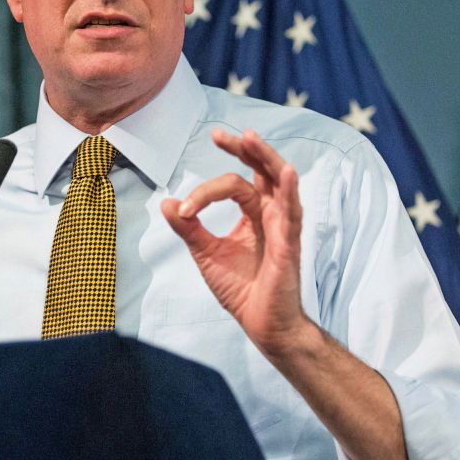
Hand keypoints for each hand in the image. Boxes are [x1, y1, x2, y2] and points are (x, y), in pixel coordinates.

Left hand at [161, 128, 313, 354]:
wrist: (260, 324)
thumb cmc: (241, 288)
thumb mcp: (206, 253)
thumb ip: (188, 228)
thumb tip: (167, 203)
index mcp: (253, 214)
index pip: (235, 183)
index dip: (206, 191)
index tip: (185, 209)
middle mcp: (271, 214)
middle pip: (262, 171)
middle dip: (244, 150)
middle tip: (219, 136)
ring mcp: (282, 227)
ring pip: (279, 182)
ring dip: (265, 158)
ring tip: (250, 138)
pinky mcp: (289, 244)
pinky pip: (292, 213)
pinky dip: (290, 190)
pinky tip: (286, 172)